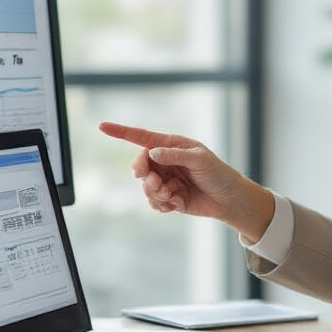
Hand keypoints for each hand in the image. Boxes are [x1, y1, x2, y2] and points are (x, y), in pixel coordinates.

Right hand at [98, 122, 274, 241]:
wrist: (229, 200)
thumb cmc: (218, 174)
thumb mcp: (200, 159)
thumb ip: (175, 155)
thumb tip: (153, 152)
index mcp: (172, 145)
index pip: (142, 137)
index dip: (121, 132)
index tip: (102, 126)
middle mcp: (165, 161)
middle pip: (140, 164)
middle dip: (143, 174)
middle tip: (154, 182)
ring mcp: (165, 179)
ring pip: (145, 187)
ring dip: (155, 193)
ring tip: (172, 195)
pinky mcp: (168, 197)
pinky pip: (153, 202)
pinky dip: (161, 205)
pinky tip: (176, 204)